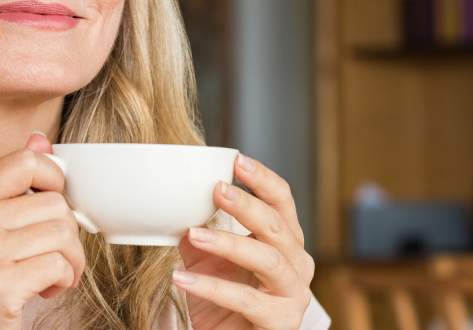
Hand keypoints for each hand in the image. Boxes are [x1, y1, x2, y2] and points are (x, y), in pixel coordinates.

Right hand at [0, 133, 85, 329]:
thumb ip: (16, 185)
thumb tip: (41, 139)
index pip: (27, 161)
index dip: (55, 181)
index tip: (53, 209)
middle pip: (55, 202)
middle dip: (68, 236)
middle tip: (52, 258)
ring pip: (62, 233)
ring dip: (70, 262)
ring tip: (50, 276)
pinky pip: (59, 264)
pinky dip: (63, 281)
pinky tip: (44, 291)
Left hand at [174, 155, 314, 329]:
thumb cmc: (224, 303)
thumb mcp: (208, 260)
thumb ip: (198, 231)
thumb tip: (174, 202)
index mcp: (285, 242)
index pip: (282, 201)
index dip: (263, 179)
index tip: (237, 160)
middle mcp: (298, 265)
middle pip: (278, 226)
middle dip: (247, 205)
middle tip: (218, 189)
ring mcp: (293, 295)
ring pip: (268, 259)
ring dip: (229, 243)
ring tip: (193, 234)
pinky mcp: (280, 323)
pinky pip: (247, 300)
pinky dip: (213, 287)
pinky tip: (183, 278)